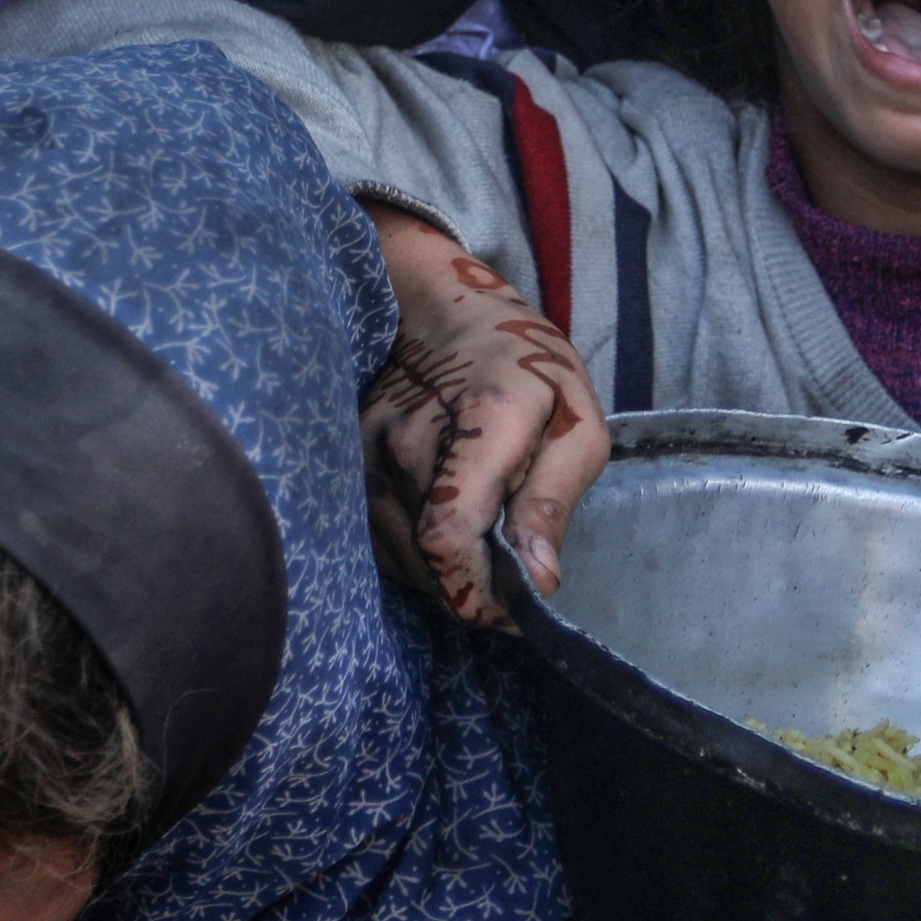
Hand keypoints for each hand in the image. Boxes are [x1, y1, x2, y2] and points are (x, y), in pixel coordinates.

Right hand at [359, 205, 608, 626]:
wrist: (441, 311)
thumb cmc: (524, 366)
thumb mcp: (574, 422)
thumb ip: (554, 502)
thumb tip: (538, 582)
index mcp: (478, 428)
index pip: (447, 541)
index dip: (479, 594)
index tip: (514, 609)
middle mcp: (406, 445)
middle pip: (426, 565)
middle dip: (472, 588)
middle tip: (509, 576)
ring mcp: (366, 455)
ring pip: (399, 560)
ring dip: (442, 575)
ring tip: (480, 548)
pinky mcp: (346, 466)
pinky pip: (377, 540)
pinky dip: (414, 556)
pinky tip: (445, 534)